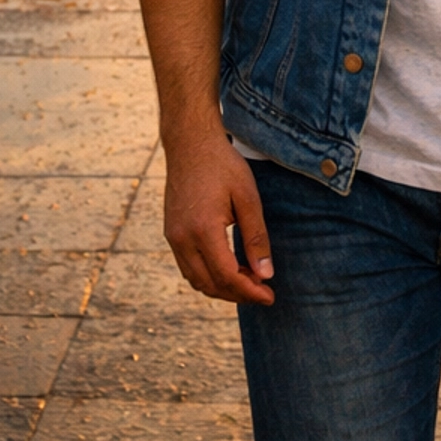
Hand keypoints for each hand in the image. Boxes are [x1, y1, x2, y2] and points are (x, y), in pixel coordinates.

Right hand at [162, 125, 275, 304]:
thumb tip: (265, 274)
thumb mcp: (247, 197)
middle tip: (262, 292)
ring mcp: (173, 238)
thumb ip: (256, 237)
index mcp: (203, 230)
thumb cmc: (223, 166)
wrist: (190, 144)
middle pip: (209, 284)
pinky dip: (207, 277)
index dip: (249, 291)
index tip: (270, 296)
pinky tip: (228, 269)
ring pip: (196, 280)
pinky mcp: (171, 233)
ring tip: (248, 283)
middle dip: (237, 294)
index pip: (227, 276)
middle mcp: (183, 239)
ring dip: (221, 288)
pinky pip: (187, 267)